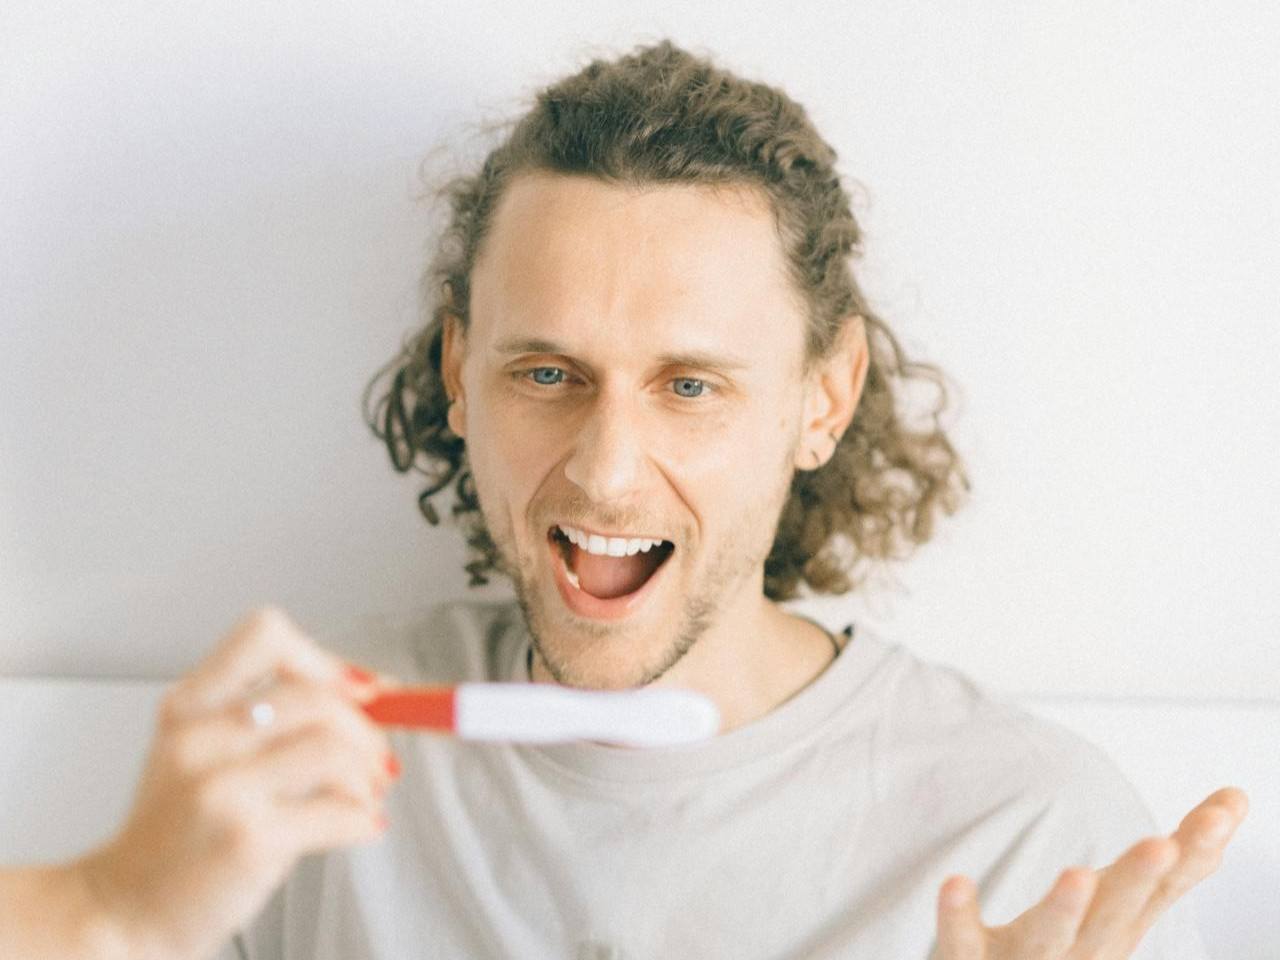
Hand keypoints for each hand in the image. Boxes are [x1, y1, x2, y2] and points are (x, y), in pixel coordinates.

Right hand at [71, 607, 400, 959]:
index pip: (265, 635)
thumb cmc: (174, 835)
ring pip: (333, 748)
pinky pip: (338, 811)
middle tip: (377, 759)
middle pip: (319, 696)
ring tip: (365, 796)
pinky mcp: (248, 839)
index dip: (326, 659)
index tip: (358, 692)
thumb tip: (375, 690)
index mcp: (188, 706)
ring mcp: (221, 789)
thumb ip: (272, 716)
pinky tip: (358, 826)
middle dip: (368, 730)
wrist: (121, 914)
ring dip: (368, 775)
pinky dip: (364, 819)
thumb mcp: (202, 754)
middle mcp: (200, 739)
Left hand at [935, 786, 1248, 959]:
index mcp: (1118, 928)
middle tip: (1160, 844)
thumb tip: (1238, 797)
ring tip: (1077, 874)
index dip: (1193, 851)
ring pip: (1047, 938)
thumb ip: (1176, 858)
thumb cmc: (1070, 947)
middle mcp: (1082, 950)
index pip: (1162, 889)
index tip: (1224, 810)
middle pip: (1112, 915)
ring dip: (1064, 909)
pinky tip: (956, 882)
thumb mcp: (1123, 901)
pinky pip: (963, 940)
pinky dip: (959, 915)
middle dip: (1137, 881)